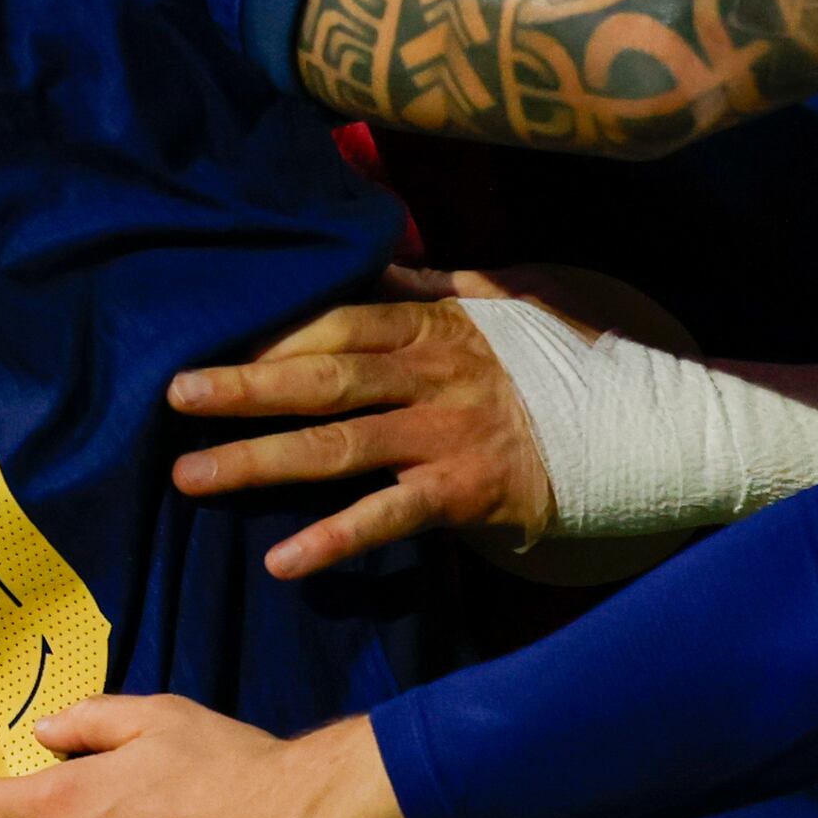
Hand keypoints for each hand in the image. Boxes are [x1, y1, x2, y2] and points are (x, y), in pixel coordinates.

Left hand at [166, 269, 554, 578]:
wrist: (644, 428)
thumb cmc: (565, 364)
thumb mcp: (502, 302)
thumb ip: (432, 283)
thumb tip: (373, 256)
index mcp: (434, 324)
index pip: (338, 324)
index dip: (273, 337)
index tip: (209, 344)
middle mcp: (433, 374)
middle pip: (323, 378)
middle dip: (243, 388)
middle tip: (173, 397)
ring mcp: (448, 434)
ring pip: (340, 446)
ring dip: (260, 461)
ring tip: (193, 476)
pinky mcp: (467, 492)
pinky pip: (390, 517)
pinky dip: (335, 540)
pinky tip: (284, 562)